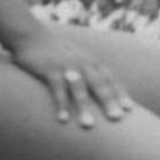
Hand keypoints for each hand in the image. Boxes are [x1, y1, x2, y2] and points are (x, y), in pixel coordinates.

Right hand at [8, 27, 135, 127]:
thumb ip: (87, 69)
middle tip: (116, 119)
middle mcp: (82, 63)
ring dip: (84, 107)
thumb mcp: (75, 56)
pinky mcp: (49, 69)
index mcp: (91, 61)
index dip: (120, 93)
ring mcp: (66, 66)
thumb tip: (98, 88)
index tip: (129, 110)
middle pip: (99, 84)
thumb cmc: (53, 50)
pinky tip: (63, 118)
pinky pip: (57, 89)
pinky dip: (61, 104)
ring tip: (88, 125)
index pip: (110, 78)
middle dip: (108, 102)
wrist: (30, 35)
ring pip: (79, 89)